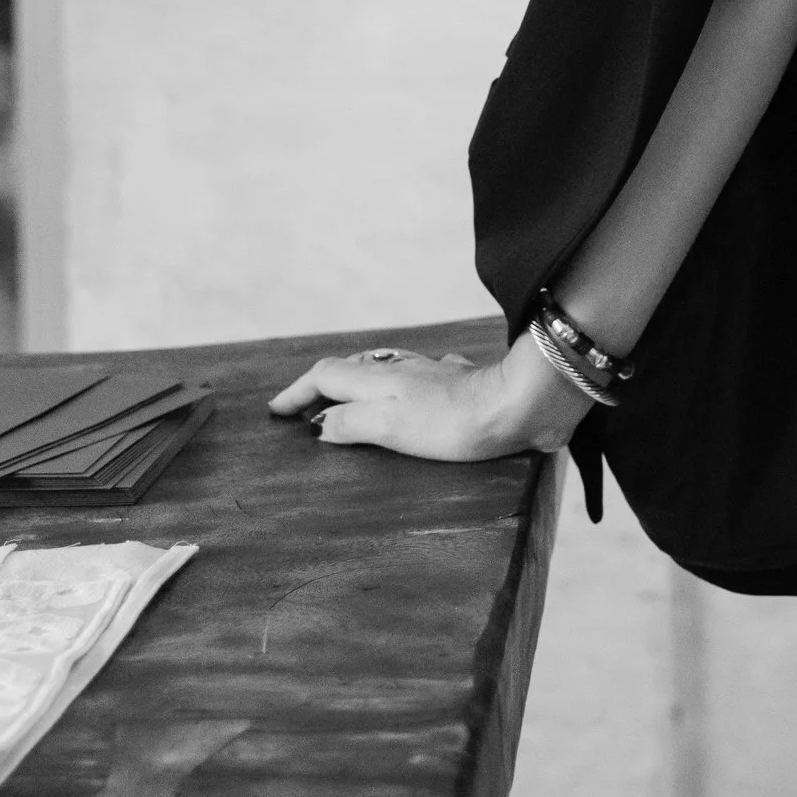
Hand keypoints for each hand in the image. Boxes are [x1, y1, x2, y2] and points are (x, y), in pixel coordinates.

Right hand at [266, 332, 592, 460]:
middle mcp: (405, 372)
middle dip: (324, 387)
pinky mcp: (465, 387)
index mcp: (381, 380)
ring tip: (351, 402)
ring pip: (388, 373)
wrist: (520, 407)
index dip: (298, 393)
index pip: (326, 376)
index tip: (275, 412)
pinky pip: (426, 381)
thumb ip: (351, 421)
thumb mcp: (389, 425)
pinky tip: (418, 396)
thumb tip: (321, 424)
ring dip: (363, 386)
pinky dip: (407, 389)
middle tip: (305, 409)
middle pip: (353, 370)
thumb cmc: (453, 421)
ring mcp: (436, 377)